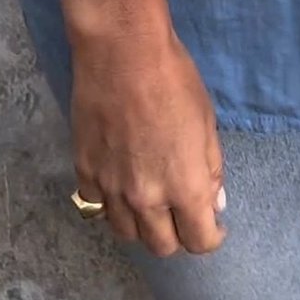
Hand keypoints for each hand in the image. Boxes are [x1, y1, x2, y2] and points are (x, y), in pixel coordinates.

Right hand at [71, 26, 225, 257]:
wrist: (123, 53)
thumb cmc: (175, 81)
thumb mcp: (207, 124)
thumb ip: (211, 170)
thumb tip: (214, 203)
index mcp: (185, 188)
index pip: (199, 241)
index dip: (210, 237)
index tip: (213, 225)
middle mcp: (146, 199)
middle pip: (161, 246)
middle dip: (178, 235)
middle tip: (183, 213)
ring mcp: (111, 189)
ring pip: (126, 234)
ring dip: (143, 226)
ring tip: (151, 203)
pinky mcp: (85, 172)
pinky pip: (98, 206)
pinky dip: (112, 204)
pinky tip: (121, 185)